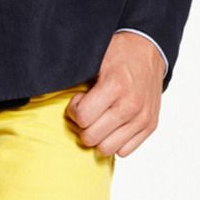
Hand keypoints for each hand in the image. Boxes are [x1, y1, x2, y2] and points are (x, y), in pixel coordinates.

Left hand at [65, 30, 163, 156]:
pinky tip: (113, 124)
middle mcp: (131, 105)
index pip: (82, 118)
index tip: (79, 99)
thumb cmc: (119, 52)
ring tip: (100, 119)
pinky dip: (115, 141)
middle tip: (88, 110)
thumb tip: (49, 91)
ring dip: (99, 137)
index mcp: (116, 86)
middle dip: (83, 126)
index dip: (74, 110)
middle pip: (91, 138)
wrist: (149, 48)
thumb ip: (76, 78)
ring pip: (107, 149)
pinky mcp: (150, 126)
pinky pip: (124, 151)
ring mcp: (142, 118)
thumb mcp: (94, 57)